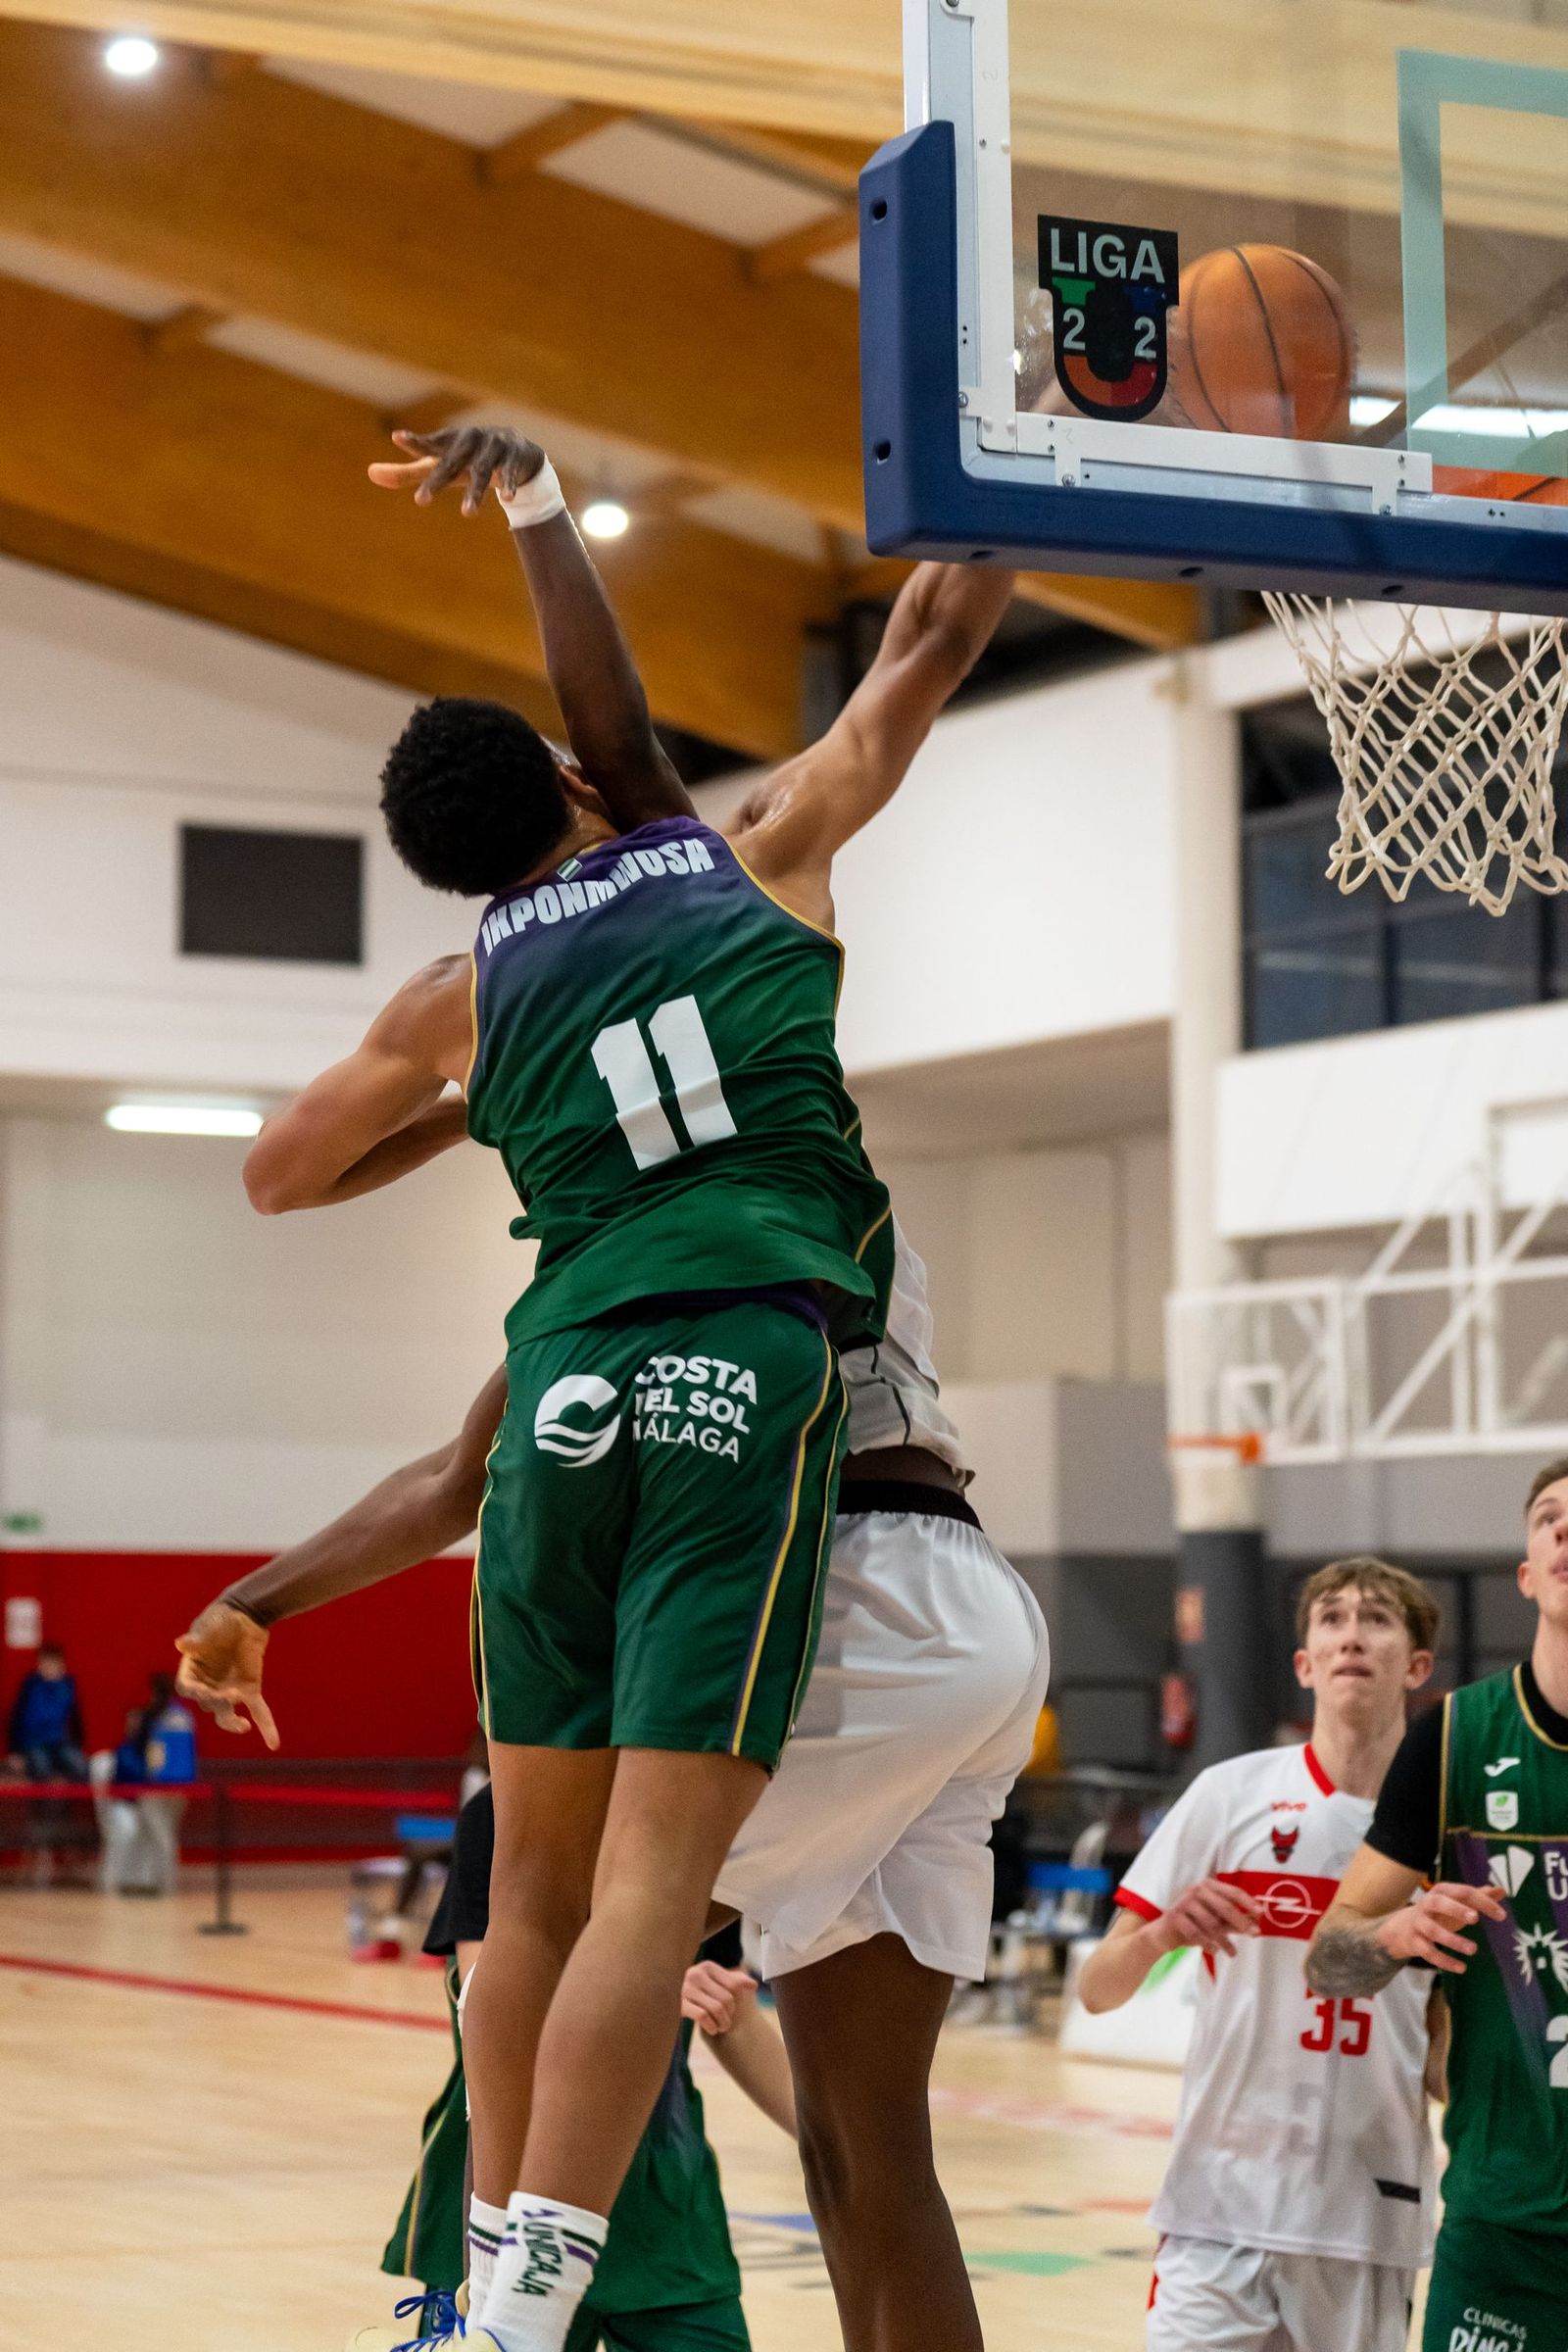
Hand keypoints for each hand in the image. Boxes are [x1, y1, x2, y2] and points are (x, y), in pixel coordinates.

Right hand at [175, 1602, 278, 1749]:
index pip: (187, 1689)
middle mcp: (208, 1685)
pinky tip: (274, 1744)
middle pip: (208, 1703)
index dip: (195, 1692)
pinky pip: (258, 1711)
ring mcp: (229, 1691)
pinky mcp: (250, 1690)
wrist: (246, 1614)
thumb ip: (198, 1639)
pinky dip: (267, 1727)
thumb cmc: (221, 1619)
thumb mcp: (209, 1627)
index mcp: (191, 1671)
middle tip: (231, 1696)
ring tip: (244, 1726)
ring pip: (228, 1714)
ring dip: (234, 1722)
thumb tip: (181, 1643)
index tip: (204, 1692)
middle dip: (218, 1703)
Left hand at [368, 426, 546, 515]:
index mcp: (448, 441)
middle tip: (420, 501)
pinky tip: (507, 499)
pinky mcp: (514, 454)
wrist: (516, 450)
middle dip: (438, 481)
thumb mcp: (439, 465)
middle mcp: (468, 439)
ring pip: (481, 471)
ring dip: (475, 492)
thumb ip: (406, 472)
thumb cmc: (467, 460)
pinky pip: (508, 472)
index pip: (429, 445)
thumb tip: (370, 474)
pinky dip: (507, 483)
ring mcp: (492, 445)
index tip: (398, 437)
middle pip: (451, 463)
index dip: (415, 442)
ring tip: (467, 514)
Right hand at [681, 1960, 756, 2036]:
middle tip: (728, 2021)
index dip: (739, 1999)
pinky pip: (702, 2016)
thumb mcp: (720, 1982)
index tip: (736, 2007)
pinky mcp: (680, 2005)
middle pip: (726, 1998)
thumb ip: (738, 1981)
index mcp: (708, 1966)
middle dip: (730, 2014)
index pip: (734, 1984)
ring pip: (716, 2008)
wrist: (676, 2001)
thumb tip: (753, 1985)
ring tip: (722, 2026)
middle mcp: (695, 1974)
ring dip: (723, 2022)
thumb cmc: (706, 1992)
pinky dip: (711, 2026)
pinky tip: (713, 2029)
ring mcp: (686, 1989)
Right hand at [1158, 1875, 1264, 1957]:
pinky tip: (1214, 1951)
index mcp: (1208, 1886)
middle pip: (1224, 1906)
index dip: (1248, 1902)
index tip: (1260, 1913)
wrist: (1163, 1934)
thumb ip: (1233, 1920)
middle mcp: (1196, 1890)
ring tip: (1232, 1953)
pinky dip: (1207, 1944)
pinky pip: (1196, 1932)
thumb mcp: (1215, 1921)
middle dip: (1240, 1921)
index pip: (1232, 1892)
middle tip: (1254, 1934)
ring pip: (1211, 1923)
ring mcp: (1184, 1902)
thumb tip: (1256, 1924)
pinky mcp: (1175, 1916)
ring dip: (1224, 1940)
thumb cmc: (1192, 1924)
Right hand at [1374, 1881, 1506, 1975]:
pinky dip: (1444, 1961)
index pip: (1463, 1892)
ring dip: (1453, 1940)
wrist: (1401, 1928)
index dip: (1482, 1902)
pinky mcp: (1414, 1942)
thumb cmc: (1437, 1914)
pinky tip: (1462, 1968)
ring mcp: (1419, 1923)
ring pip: (1434, 1931)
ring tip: (1473, 1950)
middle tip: (1475, 1919)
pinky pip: (1428, 1952)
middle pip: (1439, 1903)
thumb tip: (1501, 1890)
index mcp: (1441, 1892)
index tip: (1502, 1916)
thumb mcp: (1455, 1903)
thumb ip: (1477, 1897)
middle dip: (1456, 1910)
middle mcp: (1427, 1904)